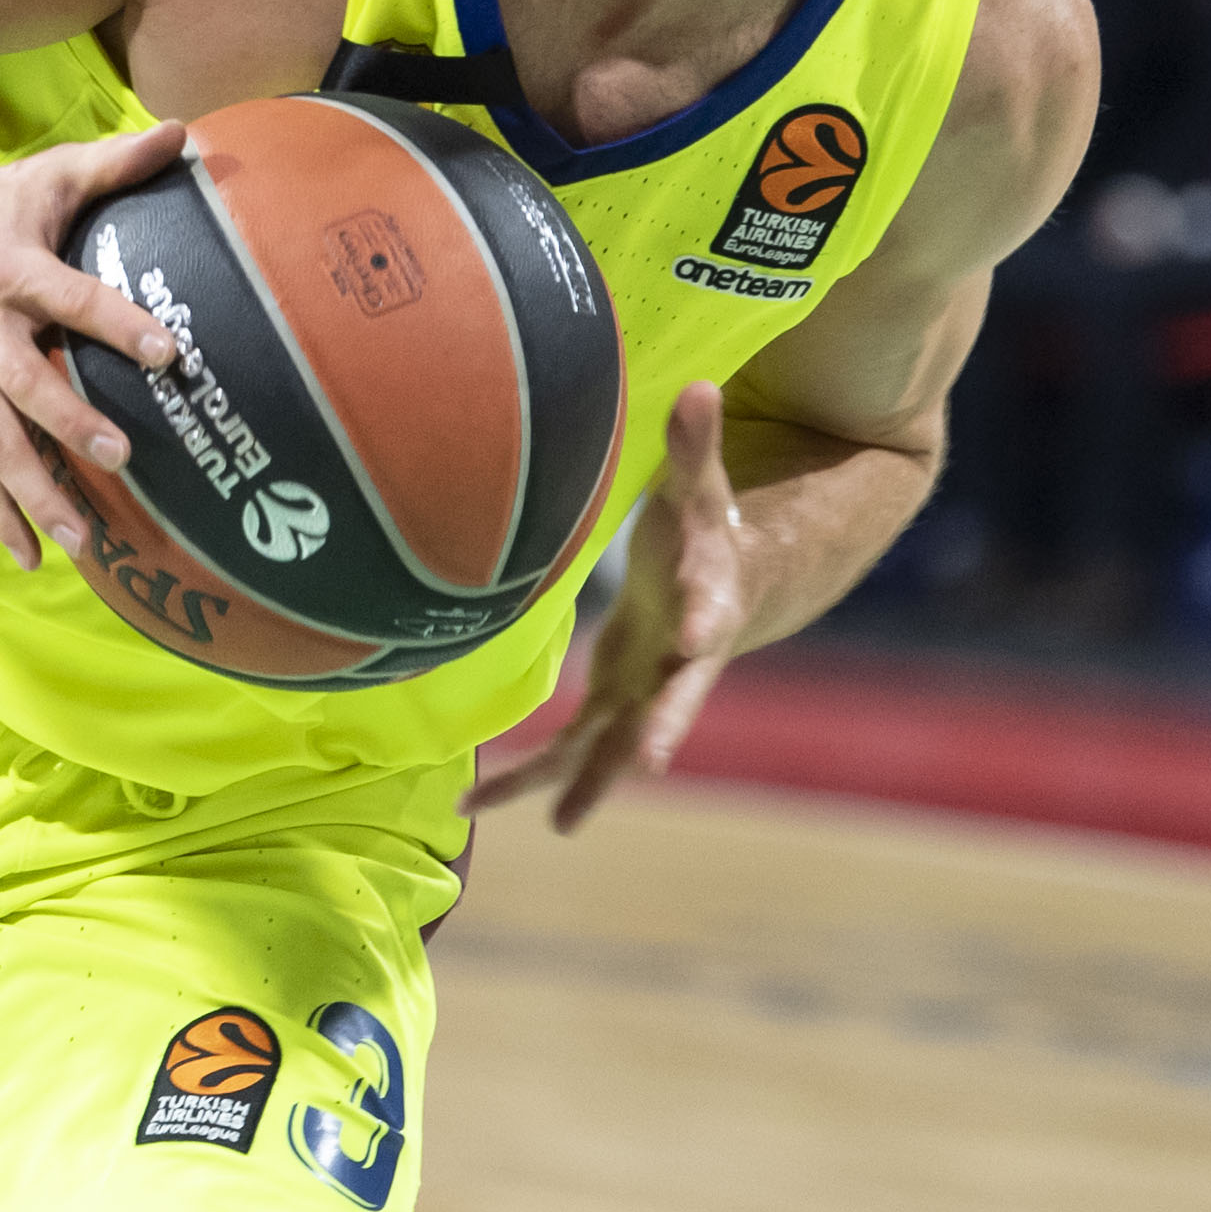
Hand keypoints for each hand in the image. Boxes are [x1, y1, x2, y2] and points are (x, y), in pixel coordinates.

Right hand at [0, 125, 186, 573]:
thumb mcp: (46, 174)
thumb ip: (115, 162)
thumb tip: (186, 132)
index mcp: (8, 267)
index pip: (68, 298)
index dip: (116, 324)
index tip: (167, 353)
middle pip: (21, 382)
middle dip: (67, 421)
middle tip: (123, 455)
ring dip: (32, 490)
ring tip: (80, 537)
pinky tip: (29, 556)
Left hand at [468, 385, 750, 831]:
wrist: (736, 585)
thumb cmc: (714, 528)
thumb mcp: (706, 487)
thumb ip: (698, 446)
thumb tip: (699, 388)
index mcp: (707, 602)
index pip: (711, 610)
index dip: (706, 622)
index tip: (698, 639)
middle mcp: (682, 659)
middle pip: (672, 698)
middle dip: (658, 730)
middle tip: (648, 767)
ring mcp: (649, 688)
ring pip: (615, 744)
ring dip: (578, 779)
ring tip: (547, 824)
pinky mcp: (617, 701)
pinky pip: (575, 748)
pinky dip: (531, 774)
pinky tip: (474, 804)